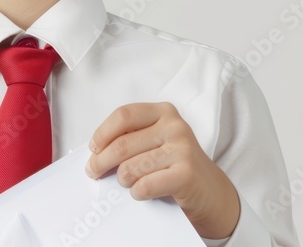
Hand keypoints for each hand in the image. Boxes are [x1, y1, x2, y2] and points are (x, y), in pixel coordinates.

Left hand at [84, 101, 239, 238]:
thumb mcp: (155, 140)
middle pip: (122, 144)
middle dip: (101, 161)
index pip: (123, 115)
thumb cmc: (174, 163)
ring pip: (131, 167)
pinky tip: (140, 191)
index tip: (93, 148)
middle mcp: (174, 126)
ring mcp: (182, 149)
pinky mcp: (186, 174)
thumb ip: (131, 138)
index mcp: (163, 112)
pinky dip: (136, 192)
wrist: (209, 190)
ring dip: (122, 179)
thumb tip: (95, 152)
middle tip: (94, 172)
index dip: (102, 133)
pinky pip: (145, 185)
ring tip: (126, 182)